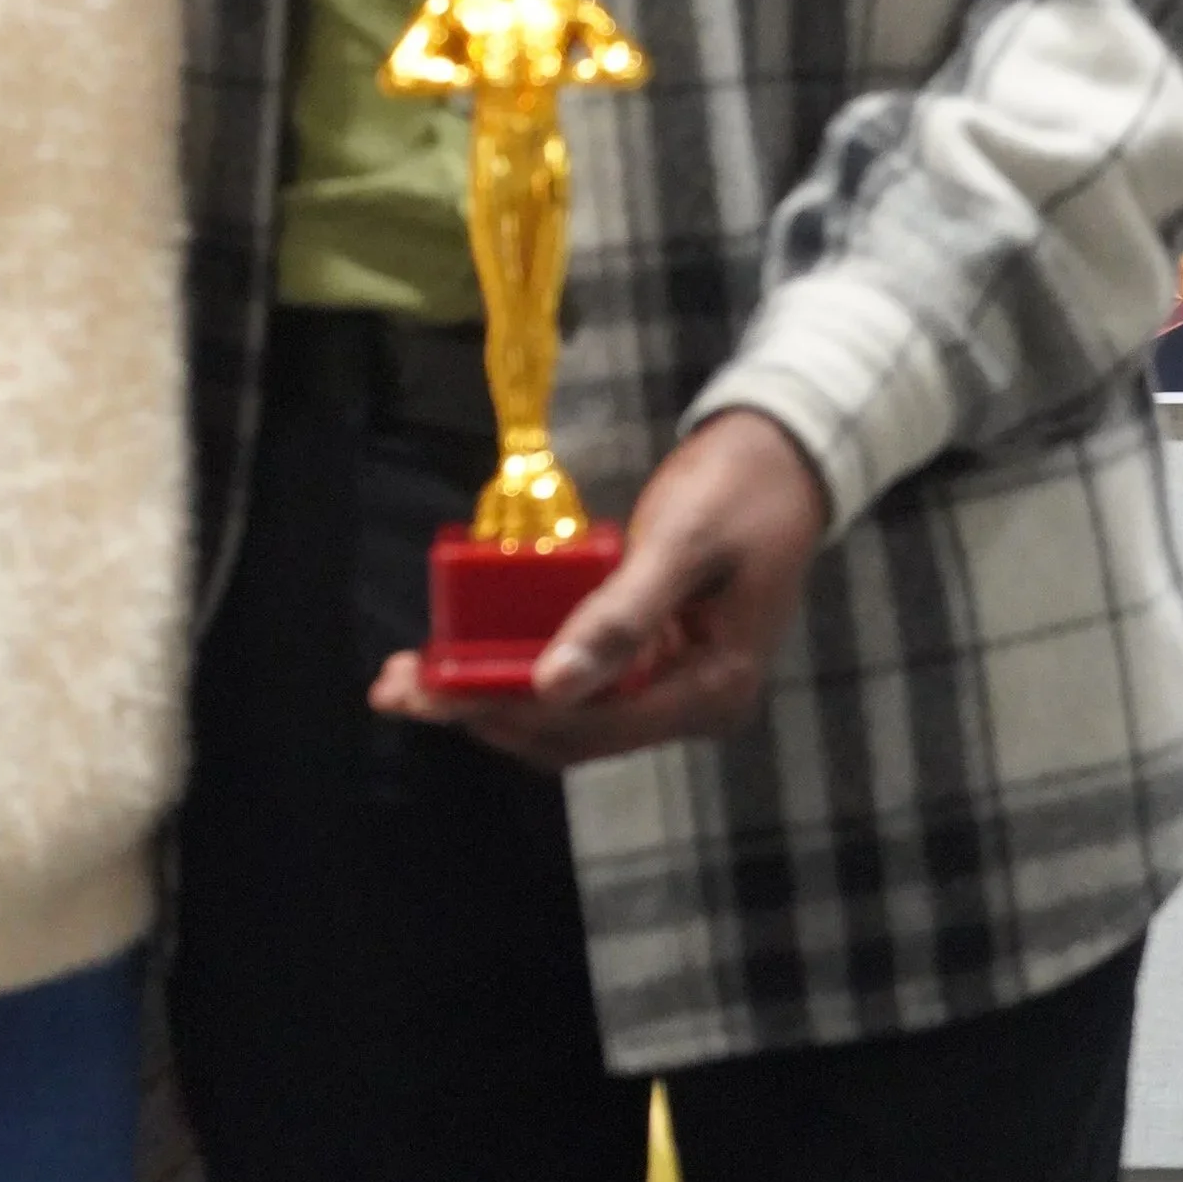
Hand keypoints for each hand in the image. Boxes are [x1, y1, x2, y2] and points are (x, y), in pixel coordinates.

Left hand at [370, 409, 829, 771]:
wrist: (784, 451)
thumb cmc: (739, 489)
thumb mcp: (679, 544)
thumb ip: (620, 616)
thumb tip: (551, 685)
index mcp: (711, 688)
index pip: (594, 725)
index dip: (509, 710)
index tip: (436, 696)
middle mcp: (690, 702)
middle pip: (571, 730)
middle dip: (482, 712)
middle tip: (399, 691)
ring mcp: (670, 682)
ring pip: (566, 711)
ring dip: (489, 697)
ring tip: (410, 681)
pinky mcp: (650, 653)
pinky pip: (576, 675)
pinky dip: (517, 667)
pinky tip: (462, 653)